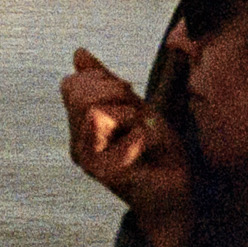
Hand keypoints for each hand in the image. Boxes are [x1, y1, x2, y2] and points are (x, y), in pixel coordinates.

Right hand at [62, 47, 193, 246]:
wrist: (175, 192)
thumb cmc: (156, 151)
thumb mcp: (131, 107)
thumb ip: (104, 82)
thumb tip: (78, 53)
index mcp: (80, 130)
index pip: (72, 85)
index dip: (101, 81)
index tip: (127, 97)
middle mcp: (78, 146)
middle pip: (80, 94)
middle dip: (115, 94)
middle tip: (136, 116)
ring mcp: (91, 161)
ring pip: (97, 111)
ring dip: (130, 114)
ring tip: (141, 132)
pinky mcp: (107, 174)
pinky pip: (125, 132)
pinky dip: (145, 134)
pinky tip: (149, 149)